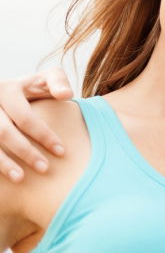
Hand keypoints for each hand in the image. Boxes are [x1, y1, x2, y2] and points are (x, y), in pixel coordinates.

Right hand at [0, 68, 72, 182]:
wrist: (8, 93)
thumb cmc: (33, 87)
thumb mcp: (45, 78)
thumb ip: (58, 83)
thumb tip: (66, 95)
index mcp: (8, 89)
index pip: (26, 117)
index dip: (44, 136)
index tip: (62, 152)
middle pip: (4, 132)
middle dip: (25, 152)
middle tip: (45, 168)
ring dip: (4, 164)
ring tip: (21, 178)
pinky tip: (5, 177)